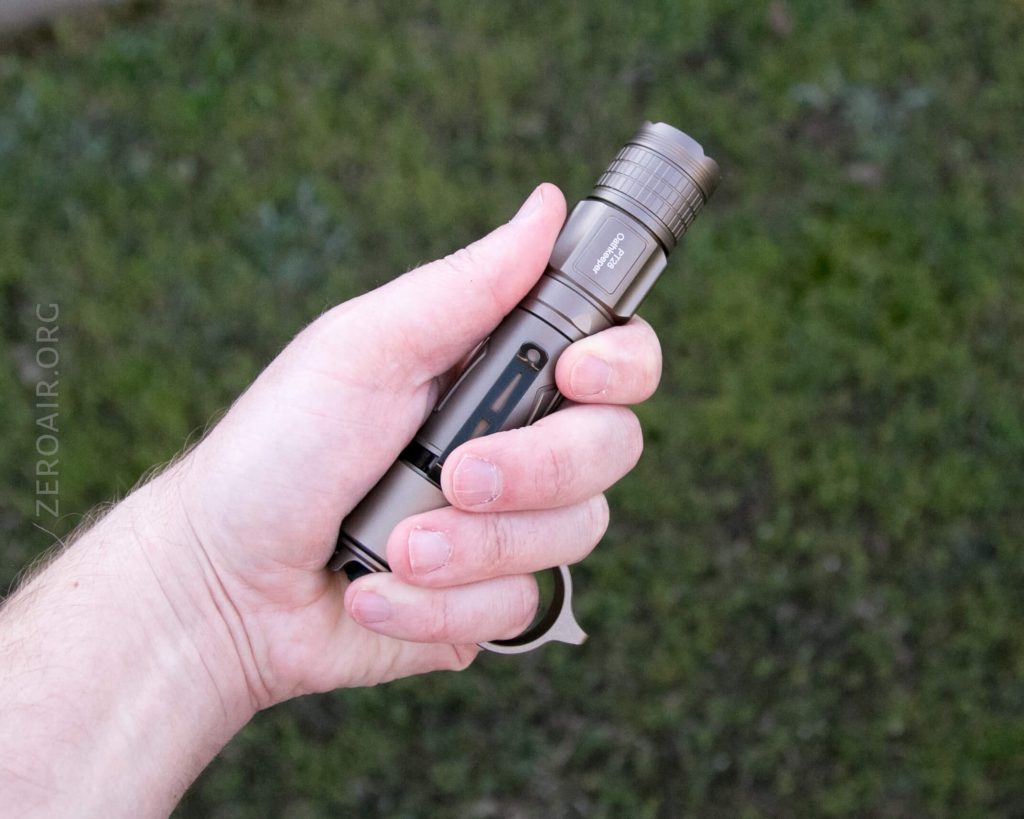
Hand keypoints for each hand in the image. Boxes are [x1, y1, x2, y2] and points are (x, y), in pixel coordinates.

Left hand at [164, 183, 661, 704]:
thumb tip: (544, 209)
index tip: (576, 373)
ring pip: (573, 533)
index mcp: (495, 372)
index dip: (621, 364)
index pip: (615, 357)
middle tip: (456, 475)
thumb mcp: (363, 350)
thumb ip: (464, 286)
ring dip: (470, 547)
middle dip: (533, 469)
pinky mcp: (491, 599)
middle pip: (611, 447)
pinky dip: (439, 603)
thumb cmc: (279, 450)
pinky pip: (517, 606)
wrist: (224, 583)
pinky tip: (379, 588)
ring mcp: (510, 527)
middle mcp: (519, 445)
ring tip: (392, 543)